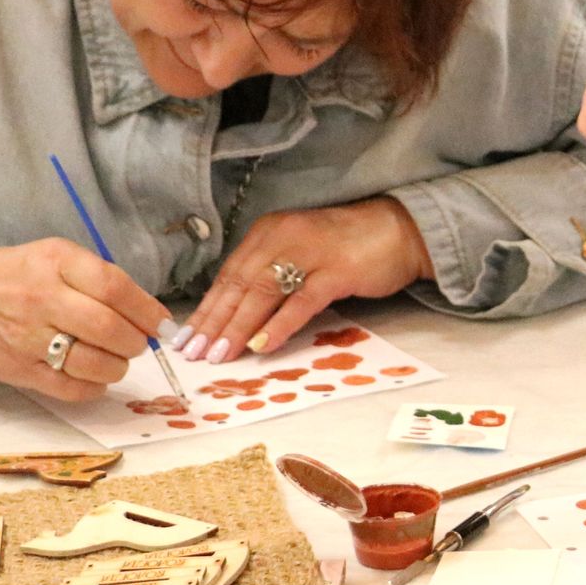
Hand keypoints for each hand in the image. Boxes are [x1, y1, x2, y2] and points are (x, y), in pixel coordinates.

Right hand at [0, 242, 172, 400]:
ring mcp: (27, 337)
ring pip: (93, 363)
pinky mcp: (19, 370)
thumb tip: (151, 315)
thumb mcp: (55, 258)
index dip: (147, 311)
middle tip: (137, 343)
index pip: (115, 288)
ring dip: (117, 366)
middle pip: (108, 328)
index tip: (162, 324)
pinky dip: (94, 386)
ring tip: (115, 358)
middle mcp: (41, 298)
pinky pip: (71, 389)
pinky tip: (94, 376)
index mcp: (56, 262)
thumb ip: (100, 280)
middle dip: (135, 342)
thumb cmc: (16, 276)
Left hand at [178, 196, 432, 361]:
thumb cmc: (346, 247)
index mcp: (268, 232)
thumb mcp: (299, 254)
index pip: (228, 274)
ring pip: (263, 291)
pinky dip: (280, 324)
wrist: (399, 231)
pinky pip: (302, 300)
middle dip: (213, 321)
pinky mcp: (338, 269)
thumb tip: (235, 317)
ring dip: (238, 325)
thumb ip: (270, 276)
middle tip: (193, 352)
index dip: (206, 307)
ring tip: (220, 353)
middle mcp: (284, 236)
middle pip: (239, 283)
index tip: (186, 337)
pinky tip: (263, 345)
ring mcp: (311, 251)